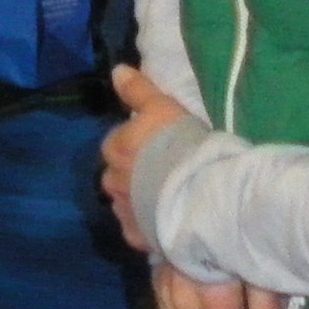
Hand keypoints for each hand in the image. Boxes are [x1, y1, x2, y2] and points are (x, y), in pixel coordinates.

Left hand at [101, 62, 193, 252]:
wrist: (197, 194)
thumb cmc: (180, 145)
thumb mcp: (161, 107)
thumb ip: (137, 90)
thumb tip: (117, 70)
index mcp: (115, 148)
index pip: (116, 143)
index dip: (134, 145)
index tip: (155, 148)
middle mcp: (111, 181)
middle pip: (116, 175)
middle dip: (131, 175)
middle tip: (160, 175)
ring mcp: (123, 212)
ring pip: (124, 203)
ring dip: (138, 200)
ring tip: (165, 200)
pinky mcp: (137, 237)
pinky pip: (137, 229)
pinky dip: (146, 226)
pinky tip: (165, 222)